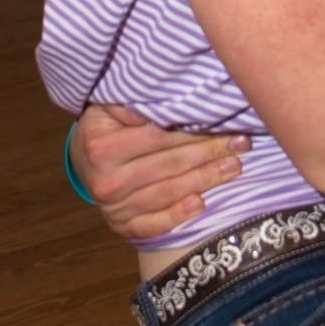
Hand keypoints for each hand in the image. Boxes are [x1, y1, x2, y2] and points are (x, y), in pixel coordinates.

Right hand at [76, 102, 244, 242]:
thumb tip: (168, 99)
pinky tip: (201, 203)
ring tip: (233, 167)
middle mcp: (106, 181)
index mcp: (103, 147)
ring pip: (167, 193)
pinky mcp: (122, 226)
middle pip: (168, 166)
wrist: (83, 161)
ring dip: (205, 180)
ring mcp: (113, 208)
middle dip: (209, 154)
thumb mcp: (111, 107)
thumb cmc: (106, 127)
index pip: (159, 139)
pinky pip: (154, 224)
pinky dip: (179, 215)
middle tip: (241, 146)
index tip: (227, 125)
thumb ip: (135, 103)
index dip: (194, 132)